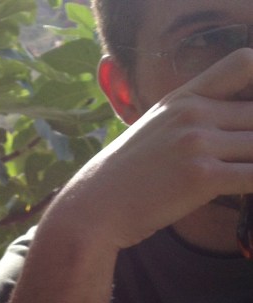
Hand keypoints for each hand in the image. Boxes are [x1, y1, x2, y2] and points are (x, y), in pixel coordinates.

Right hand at [55, 48, 252, 252]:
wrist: (93, 210)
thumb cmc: (124, 179)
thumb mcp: (154, 131)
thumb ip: (190, 121)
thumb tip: (225, 133)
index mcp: (184, 99)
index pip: (243, 64)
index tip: (247, 120)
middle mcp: (194, 114)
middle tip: (240, 159)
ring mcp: (198, 144)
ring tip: (240, 176)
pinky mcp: (203, 177)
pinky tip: (246, 194)